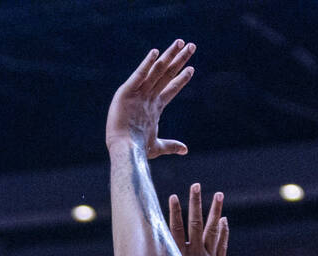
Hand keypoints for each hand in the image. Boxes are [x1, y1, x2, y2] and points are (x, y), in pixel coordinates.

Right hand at [106, 39, 194, 157]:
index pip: (171, 88)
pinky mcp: (127, 93)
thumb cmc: (138, 149)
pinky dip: (146, 65)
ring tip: (181, 43)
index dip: (181, 78)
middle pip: (167, 74)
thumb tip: (185, 150)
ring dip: (168, 56)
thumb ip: (171, 145)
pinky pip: (138, 76)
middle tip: (191, 46)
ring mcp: (138, 94)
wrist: (126, 150)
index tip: (192, 68)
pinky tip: (155, 53)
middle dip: (179, 60)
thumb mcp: (157, 146)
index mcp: (154, 106)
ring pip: (156, 71)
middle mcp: (147, 97)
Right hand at [168, 184, 227, 255]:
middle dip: (195, 203)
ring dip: (216, 211)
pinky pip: (222, 245)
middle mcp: (195, 254)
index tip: (173, 196)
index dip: (174, 212)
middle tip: (196, 185)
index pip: (175, 229)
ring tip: (219, 195)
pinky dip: (223, 232)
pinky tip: (224, 221)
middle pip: (195, 223)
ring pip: (213, 230)